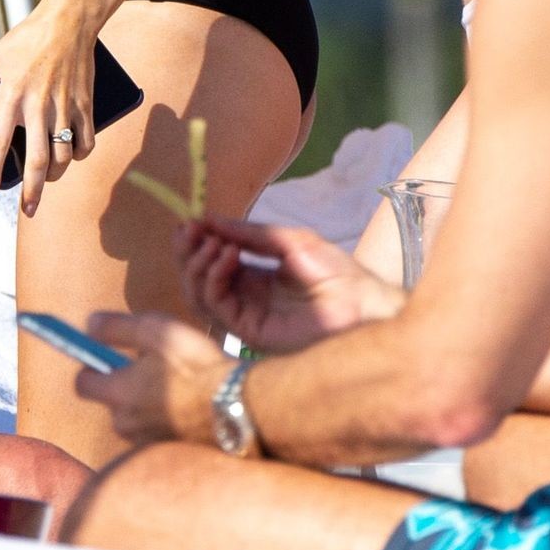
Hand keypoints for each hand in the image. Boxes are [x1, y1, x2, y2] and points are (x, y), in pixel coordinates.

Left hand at [0, 0, 97, 213]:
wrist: (69, 21)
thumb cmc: (27, 38)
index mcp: (12, 96)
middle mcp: (38, 106)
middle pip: (37, 160)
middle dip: (32, 192)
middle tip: (28, 209)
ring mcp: (65, 107)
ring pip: (64, 156)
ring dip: (55, 176)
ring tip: (47, 182)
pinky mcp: (86, 104)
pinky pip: (86, 141)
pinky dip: (80, 155)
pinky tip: (73, 158)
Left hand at [74, 311, 231, 445]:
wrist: (239, 408)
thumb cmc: (196, 365)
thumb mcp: (155, 331)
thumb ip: (116, 327)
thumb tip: (89, 325)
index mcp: (117, 394)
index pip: (82, 384)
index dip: (92, 367)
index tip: (109, 355)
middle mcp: (125, 425)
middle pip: (112, 403)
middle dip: (127, 387)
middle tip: (157, 368)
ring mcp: (147, 443)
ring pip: (136, 419)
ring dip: (149, 405)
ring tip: (180, 388)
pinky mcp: (169, 453)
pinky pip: (158, 433)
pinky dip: (167, 421)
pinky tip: (191, 408)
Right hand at [177, 217, 401, 351]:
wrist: (362, 304)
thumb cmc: (337, 272)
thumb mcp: (289, 241)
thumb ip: (250, 234)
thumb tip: (210, 218)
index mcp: (255, 279)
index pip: (211, 263)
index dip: (197, 242)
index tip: (189, 221)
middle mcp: (245, 298)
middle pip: (197, 279)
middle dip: (188, 252)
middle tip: (187, 229)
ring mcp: (245, 316)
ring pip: (198, 295)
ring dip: (197, 263)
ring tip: (210, 240)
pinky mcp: (248, 332)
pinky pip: (216, 305)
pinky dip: (213, 277)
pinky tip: (228, 255)